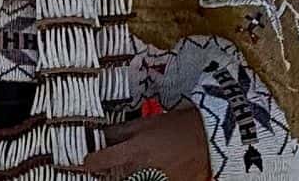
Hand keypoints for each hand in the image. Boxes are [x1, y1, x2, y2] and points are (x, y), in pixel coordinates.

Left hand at [82, 106, 209, 180]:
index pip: (98, 162)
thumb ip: (122, 131)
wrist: (212, 138)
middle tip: (110, 166)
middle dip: (109, 174)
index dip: (89, 161)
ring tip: (139, 165)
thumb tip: (102, 135)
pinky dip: (147, 177)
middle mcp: (140, 172)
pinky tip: (153, 170)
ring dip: (129, 176)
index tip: (86, 161)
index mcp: (132, 152)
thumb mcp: (147, 122)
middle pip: (113, 180)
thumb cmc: (181, 126)